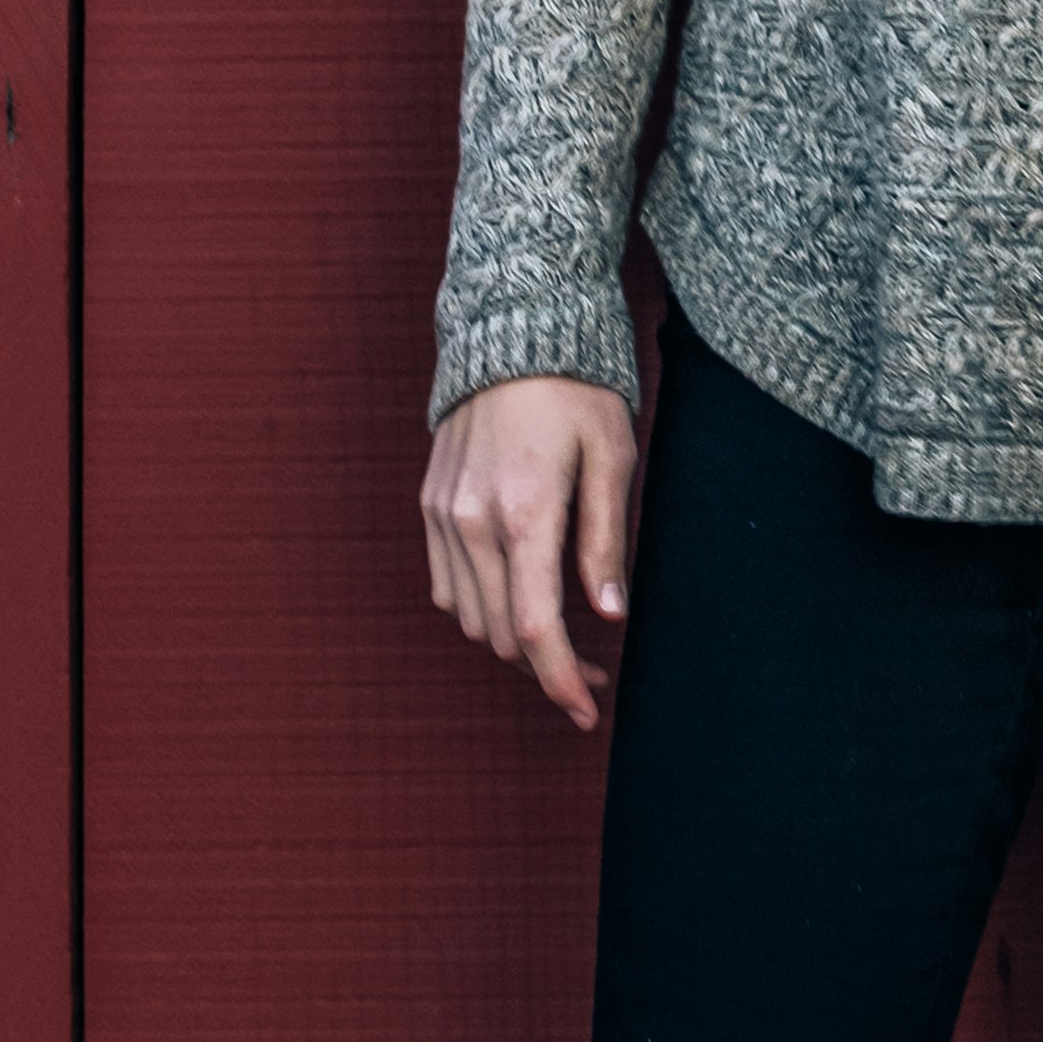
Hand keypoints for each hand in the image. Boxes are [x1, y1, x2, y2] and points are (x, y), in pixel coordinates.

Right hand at [421, 372, 638, 731]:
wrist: (513, 330)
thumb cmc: (577, 390)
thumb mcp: (612, 457)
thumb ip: (606, 540)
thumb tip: (608, 614)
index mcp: (525, 513)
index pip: (536, 628)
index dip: (561, 681)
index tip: (586, 711)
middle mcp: (471, 521)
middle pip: (500, 634)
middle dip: (545, 665)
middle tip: (594, 669)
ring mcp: (442, 514)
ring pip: (468, 617)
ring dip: (512, 641)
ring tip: (561, 639)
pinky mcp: (430, 504)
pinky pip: (447, 584)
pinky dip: (479, 607)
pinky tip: (516, 597)